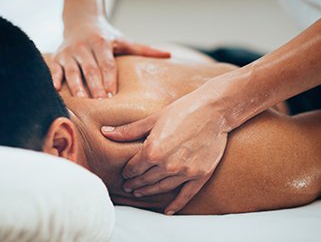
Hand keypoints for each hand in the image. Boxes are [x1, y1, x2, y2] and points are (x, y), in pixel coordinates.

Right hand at [51, 18, 169, 96]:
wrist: (81, 21)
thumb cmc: (106, 37)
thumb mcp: (124, 41)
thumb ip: (144, 49)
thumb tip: (168, 55)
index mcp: (102, 43)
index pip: (106, 64)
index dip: (109, 79)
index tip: (111, 95)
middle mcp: (84, 47)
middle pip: (90, 69)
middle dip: (94, 85)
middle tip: (99, 102)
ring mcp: (69, 52)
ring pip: (72, 70)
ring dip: (76, 86)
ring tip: (81, 100)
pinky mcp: (58, 57)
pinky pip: (54, 69)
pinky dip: (54, 79)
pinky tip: (56, 90)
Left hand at [101, 86, 228, 213]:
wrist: (214, 111)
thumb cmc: (183, 110)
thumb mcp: (153, 118)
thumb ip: (129, 130)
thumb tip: (106, 131)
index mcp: (153, 150)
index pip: (134, 167)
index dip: (127, 172)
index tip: (125, 174)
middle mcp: (167, 164)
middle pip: (145, 179)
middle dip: (135, 183)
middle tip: (128, 187)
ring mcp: (184, 172)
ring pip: (161, 188)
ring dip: (149, 192)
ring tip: (140, 193)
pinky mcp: (200, 175)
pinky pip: (185, 195)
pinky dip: (176, 204)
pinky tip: (168, 210)